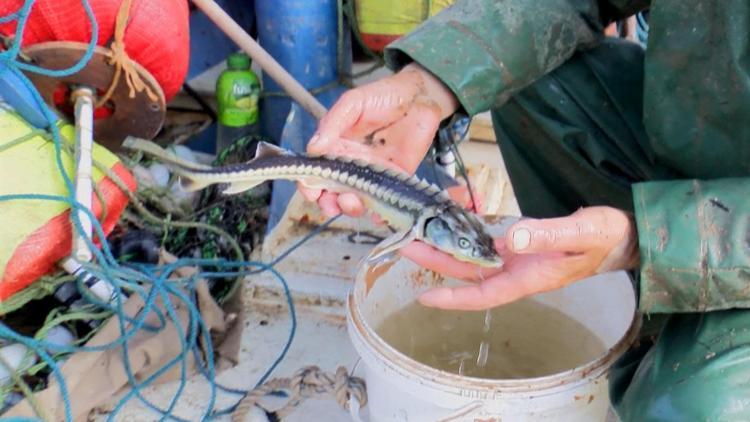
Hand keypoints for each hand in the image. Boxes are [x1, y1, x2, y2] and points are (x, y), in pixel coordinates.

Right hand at [298, 63, 459, 217]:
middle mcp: (351, 164)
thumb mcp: (353, 103)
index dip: (309, 185)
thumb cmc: (382, 96)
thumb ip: (333, 124)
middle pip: (333, 192)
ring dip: (350, 208)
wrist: (420, 97)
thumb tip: (313, 148)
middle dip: (328, 203)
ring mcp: (373, 174)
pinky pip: (384, 201)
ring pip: (356, 200)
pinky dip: (379, 214)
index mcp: (336, 147)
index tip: (311, 192)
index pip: (316, 171)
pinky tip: (377, 215)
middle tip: (332, 204)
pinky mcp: (395, 179)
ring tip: (352, 202)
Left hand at [399, 206, 639, 310]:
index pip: (485, 294)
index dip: (455, 298)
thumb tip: (512, 239)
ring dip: (447, 248)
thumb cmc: (606, 238)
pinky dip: (469, 236)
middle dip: (438, 263)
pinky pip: (488, 244)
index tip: (425, 298)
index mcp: (531, 277)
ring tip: (419, 235)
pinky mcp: (522, 245)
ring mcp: (519, 258)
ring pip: (475, 258)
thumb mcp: (580, 233)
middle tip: (407, 246)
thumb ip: (547, 235)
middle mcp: (519, 272)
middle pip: (470, 274)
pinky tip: (452, 225)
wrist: (623, 235)